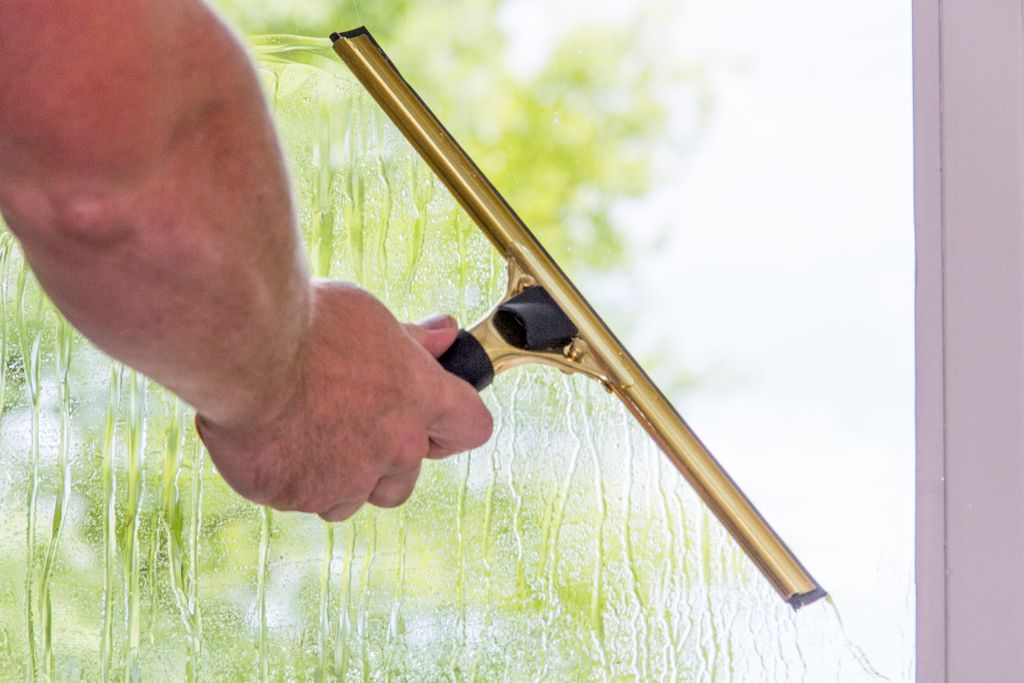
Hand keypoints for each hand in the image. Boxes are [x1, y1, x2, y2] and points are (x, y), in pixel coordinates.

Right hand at [195, 281, 493, 520]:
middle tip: (343, 423)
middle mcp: (395, 446)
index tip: (430, 419)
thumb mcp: (368, 316)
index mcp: (420, 397)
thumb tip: (446, 333)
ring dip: (333, 477)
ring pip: (350, 499)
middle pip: (405, 481)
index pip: (471, 427)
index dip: (452, 427)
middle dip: (381, 463)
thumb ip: (411, 339)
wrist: (243, 348)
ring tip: (299, 429)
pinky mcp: (298, 496)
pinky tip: (266, 437)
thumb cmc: (306, 322)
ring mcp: (347, 478)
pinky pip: (298, 498)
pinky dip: (286, 476)